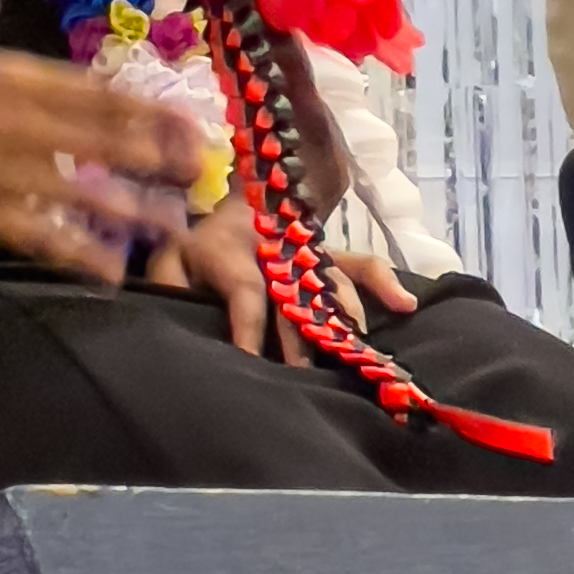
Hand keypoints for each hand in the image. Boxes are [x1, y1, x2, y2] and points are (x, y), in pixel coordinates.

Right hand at [0, 54, 204, 284]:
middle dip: (163, 160)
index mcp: (25, 80)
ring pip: (90, 194)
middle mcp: (24, 122)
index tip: (196, 129)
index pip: (110, 97)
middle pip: (113, 143)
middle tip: (199, 175)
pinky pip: (46, 238)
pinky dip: (82, 254)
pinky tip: (111, 270)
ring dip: (136, 211)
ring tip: (170, 227)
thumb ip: (42, 87)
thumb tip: (102, 99)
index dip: (159, 116)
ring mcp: (7, 171)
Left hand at [146, 196, 419, 355]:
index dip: (249, 326)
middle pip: (295, 291)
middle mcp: (272, 249)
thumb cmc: (196, 248)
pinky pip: (361, 264)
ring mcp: (305, 250)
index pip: (244, 291)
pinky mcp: (328, 254)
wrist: (230, 201)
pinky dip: (385, 283)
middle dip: (303, 332)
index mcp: (227, 250)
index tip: (252, 361)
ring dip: (345, 315)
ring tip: (358, 350)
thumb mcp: (167, 262)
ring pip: (333, 280)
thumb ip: (167, 287)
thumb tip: (167, 317)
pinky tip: (407, 304)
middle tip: (307, 372)